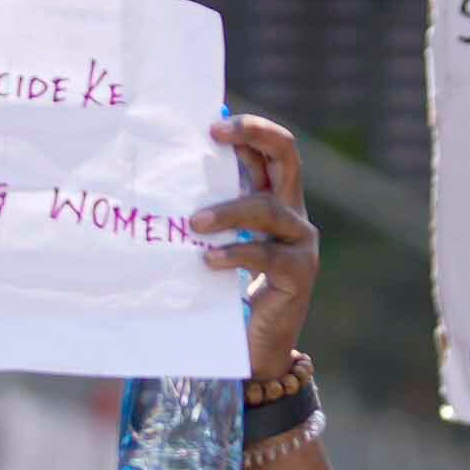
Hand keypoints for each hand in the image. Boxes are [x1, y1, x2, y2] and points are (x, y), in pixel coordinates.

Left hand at [206, 114, 323, 375]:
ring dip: (227, 212)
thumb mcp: (219, 240)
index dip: (247, 129)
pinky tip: (207, 260)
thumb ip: (208, 212)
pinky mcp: (300, 274)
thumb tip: (168, 175)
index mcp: (276, 199)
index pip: (269, 149)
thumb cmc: (230, 289)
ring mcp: (301, 243)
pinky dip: (233, 255)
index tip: (210, 125)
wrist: (258, 345)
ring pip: (267, 208)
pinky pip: (265, 255)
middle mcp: (294, 213)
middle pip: (286, 155)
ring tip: (193, 224)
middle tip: (215, 133)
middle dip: (254, 134)